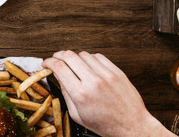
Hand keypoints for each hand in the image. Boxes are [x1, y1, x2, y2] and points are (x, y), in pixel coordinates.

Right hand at [42, 51, 173, 136]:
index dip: (48, 62)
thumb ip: (65, 93)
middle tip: (55, 59)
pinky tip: (88, 66)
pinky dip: (89, 58)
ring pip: (83, 54)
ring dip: (74, 57)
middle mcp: (93, 81)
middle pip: (69, 55)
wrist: (132, 125)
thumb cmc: (106, 124)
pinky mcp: (116, 72)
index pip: (59, 67)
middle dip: (58, 55)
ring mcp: (106, 75)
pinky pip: (98, 56)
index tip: (46, 63)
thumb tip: (57, 76)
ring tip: (73, 65)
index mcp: (81, 94)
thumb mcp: (78, 115)